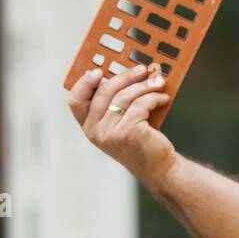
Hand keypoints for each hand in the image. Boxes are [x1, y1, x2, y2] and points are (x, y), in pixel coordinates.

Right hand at [67, 62, 176, 191]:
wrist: (158, 168)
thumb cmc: (140, 141)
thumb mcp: (122, 122)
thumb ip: (118, 102)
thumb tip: (134, 71)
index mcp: (89, 126)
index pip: (76, 101)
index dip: (84, 83)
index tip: (98, 72)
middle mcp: (95, 131)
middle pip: (105, 91)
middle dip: (126, 76)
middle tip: (143, 69)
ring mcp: (110, 133)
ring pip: (125, 96)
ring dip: (145, 85)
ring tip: (158, 82)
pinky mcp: (127, 133)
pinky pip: (140, 104)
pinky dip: (154, 97)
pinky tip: (163, 98)